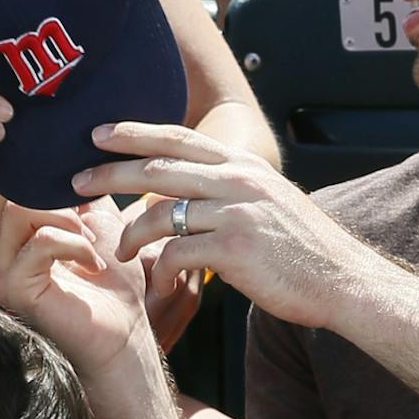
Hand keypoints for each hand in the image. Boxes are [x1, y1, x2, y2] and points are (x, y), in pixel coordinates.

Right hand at [0, 188, 155, 378]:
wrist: (124, 335)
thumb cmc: (112, 283)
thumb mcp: (97, 221)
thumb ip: (77, 189)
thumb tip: (70, 151)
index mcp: (11, 233)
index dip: (22, 170)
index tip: (60, 174)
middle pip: (4, 191)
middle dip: (52, 193)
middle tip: (85, 219)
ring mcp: (2, 270)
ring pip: (19, 210)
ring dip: (67, 218)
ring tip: (89, 242)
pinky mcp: (15, 288)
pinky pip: (41, 242)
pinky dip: (75, 244)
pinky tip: (93, 263)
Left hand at [80, 124, 379, 330]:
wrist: (343, 280)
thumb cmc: (304, 249)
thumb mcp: (269, 201)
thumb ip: (231, 190)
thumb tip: (191, 194)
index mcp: (243, 165)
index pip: (179, 138)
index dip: (135, 132)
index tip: (99, 133)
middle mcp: (238, 180)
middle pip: (158, 167)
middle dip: (110, 171)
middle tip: (75, 178)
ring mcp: (236, 212)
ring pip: (159, 212)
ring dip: (129, 233)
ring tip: (117, 251)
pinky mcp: (233, 249)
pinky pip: (176, 254)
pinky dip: (160, 270)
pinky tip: (161, 286)